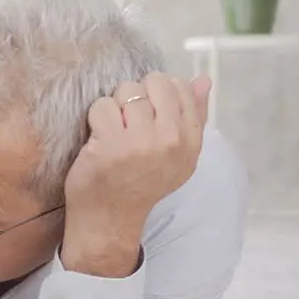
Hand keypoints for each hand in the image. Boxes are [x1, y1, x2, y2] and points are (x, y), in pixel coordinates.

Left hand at [60, 73, 209, 276]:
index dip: (157, 94)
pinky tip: (99, 138)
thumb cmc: (141, 183)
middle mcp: (170, 140)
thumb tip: (203, 80)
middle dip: (136, 94)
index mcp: (190, 141)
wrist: (110, 218)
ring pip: (126, 91)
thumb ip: (193, 116)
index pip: (181, 88)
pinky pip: (102, 106)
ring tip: (113, 131)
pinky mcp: (110, 145)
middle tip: (128, 120)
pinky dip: (95, 118)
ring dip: (114, 106)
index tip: (147, 116)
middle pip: (154, 83)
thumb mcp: (178, 156)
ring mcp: (140, 142)